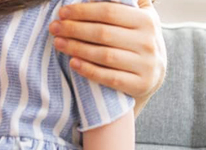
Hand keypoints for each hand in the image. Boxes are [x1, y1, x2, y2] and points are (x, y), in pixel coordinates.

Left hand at [50, 0, 166, 97]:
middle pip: (103, 33)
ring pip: (104, 55)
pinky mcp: (138, 85)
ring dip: (76, 48)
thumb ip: (125, 3)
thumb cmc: (137, 43)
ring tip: (58, 43)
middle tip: (54, 28)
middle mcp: (147, 42)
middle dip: (74, 29)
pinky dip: (88, 70)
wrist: (152, 77)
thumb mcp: (139, 19)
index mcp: (146, 20)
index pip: (109, 11)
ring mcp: (144, 65)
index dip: (83, 11)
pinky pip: (109, 77)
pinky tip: (72, 63)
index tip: (62, 12)